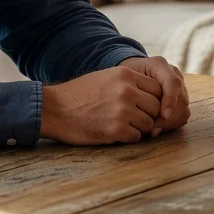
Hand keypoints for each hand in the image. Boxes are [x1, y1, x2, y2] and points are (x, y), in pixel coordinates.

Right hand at [40, 65, 162, 144]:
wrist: (55, 108)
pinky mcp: (115, 130)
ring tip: (123, 126)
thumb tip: (152, 94)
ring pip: (148, 124)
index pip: (158, 88)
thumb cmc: (80, 94)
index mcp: (126, 75)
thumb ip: (130, 83)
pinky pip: (136, 137)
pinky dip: (129, 138)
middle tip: (135, 119)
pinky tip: (115, 133)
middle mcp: (127, 91)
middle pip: (156, 107)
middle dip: (149, 115)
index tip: (144, 107)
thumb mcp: (106, 77)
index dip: (153, 100)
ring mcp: (122, 110)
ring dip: (139, 128)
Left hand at [120, 56, 190, 135]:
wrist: (129, 76)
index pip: (172, 82)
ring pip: (184, 108)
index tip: (163, 115)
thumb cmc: (124, 79)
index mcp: (159, 65)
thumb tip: (145, 114)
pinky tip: (159, 127)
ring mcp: (178, 86)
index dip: (170, 99)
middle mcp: (172, 74)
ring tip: (154, 130)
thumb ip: (133, 90)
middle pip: (181, 99)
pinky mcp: (179, 99)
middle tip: (153, 129)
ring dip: (171, 123)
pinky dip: (173, 124)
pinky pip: (183, 114)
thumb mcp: (124, 79)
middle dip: (169, 118)